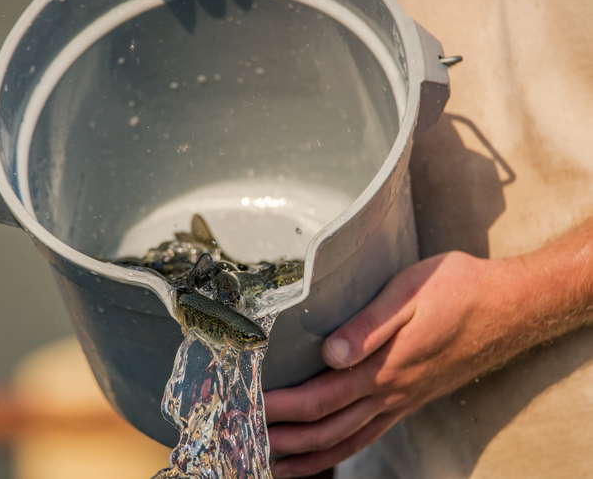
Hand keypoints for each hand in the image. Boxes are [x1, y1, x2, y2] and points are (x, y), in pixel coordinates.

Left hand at [264, 251, 524, 477]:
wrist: (509, 307)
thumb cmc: (458, 290)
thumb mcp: (411, 293)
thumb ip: (368, 324)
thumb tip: (329, 351)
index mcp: (384, 367)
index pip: (320, 398)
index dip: (281, 408)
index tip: (249, 409)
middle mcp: (390, 392)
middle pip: (326, 429)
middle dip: (283, 439)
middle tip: (244, 441)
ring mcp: (401, 401)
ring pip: (346, 441)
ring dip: (306, 456)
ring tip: (271, 463)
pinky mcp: (409, 400)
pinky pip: (368, 436)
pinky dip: (339, 452)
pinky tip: (323, 454)